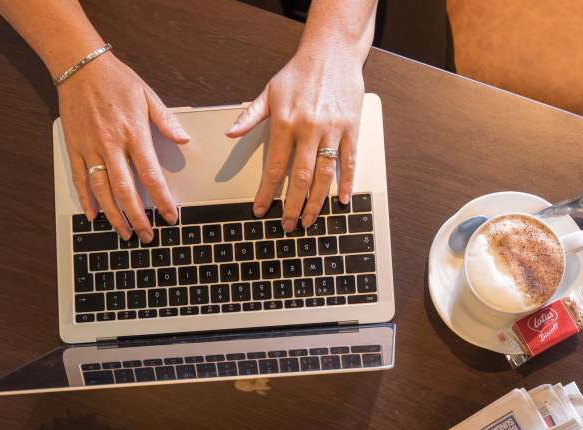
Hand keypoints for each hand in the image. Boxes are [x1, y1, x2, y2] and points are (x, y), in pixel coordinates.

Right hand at [58, 53, 189, 240]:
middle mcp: (111, 144)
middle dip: (139, 218)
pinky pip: (80, 179)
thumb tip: (185, 140)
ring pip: (102, 190)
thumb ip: (166, 121)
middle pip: (126, 191)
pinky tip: (95, 215)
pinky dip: (87, 200)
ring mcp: (90, 147)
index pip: (151, 176)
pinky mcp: (74, 146)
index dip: (162, 200)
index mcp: (134, 134)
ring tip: (125, 233)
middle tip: (148, 235)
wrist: (79, 64)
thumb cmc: (116, 79)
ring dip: (114, 215)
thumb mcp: (147, 96)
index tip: (171, 216)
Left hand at [226, 48, 364, 230]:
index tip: (261, 210)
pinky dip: (346, 183)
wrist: (332, 51)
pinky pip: (349, 161)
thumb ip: (250, 115)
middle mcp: (308, 128)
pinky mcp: (352, 128)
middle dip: (293, 206)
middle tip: (289, 225)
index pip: (274, 166)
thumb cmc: (299, 72)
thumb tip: (230, 133)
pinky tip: (341, 200)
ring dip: (317, 201)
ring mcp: (332, 129)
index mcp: (285, 121)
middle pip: (300, 177)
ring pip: (325, 175)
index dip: (267, 193)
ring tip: (311, 220)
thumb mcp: (269, 91)